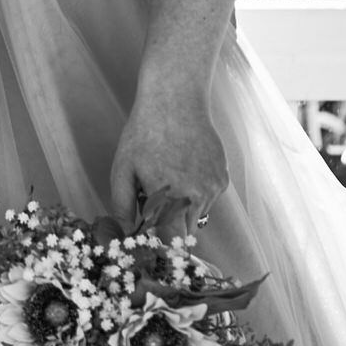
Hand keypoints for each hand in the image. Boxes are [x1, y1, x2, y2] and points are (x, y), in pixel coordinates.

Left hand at [108, 83, 228, 240]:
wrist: (176, 99)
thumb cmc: (144, 133)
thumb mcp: (123, 169)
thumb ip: (122, 206)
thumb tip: (125, 235)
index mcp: (170, 199)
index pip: (172, 242)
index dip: (161, 245)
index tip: (151, 241)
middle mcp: (197, 198)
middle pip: (184, 231)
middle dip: (169, 223)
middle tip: (154, 195)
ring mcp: (214, 188)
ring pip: (197, 215)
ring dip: (183, 206)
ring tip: (169, 174)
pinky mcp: (223, 178)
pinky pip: (209, 198)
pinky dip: (196, 191)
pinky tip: (185, 166)